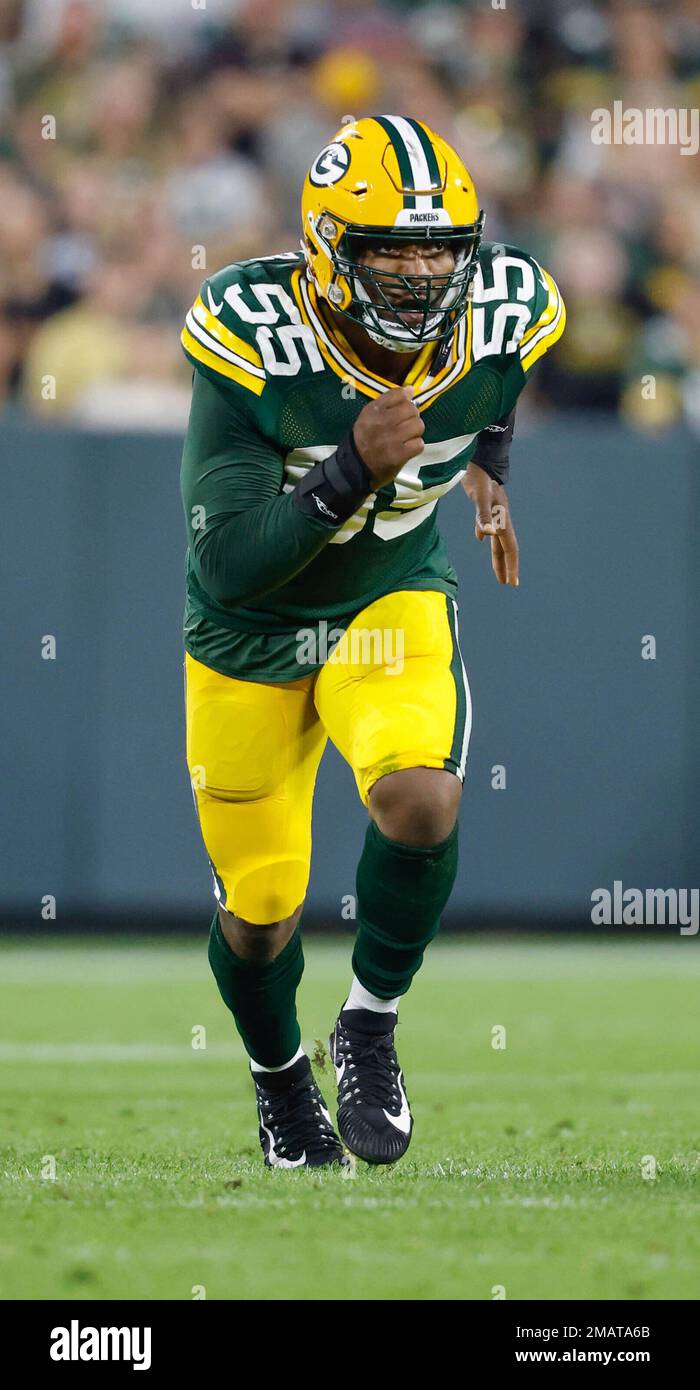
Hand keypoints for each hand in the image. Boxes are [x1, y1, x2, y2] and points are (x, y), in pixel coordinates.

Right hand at [352, 386, 424, 487]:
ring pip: (418, 426)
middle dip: (412, 417)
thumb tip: (410, 389)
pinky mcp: (398, 456)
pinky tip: (406, 448)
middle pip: (412, 409)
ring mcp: (391, 440)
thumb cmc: (365, 439)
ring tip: (406, 437)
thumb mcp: (369, 416)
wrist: (356, 467)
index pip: (399, 394)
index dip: (405, 400)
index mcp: (373, 410)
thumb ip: (389, 401)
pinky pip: (419, 444)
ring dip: (415, 432)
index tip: (402, 408)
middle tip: (405, 425)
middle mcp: (381, 423)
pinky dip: (415, 446)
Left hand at [462, 461, 518, 586]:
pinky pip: (488, 526)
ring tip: (497, 569)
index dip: (511, 565)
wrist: (479, 458)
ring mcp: (494, 512)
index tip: (512, 582)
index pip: (510, 547)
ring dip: (498, 555)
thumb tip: (487, 536)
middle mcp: (501, 518)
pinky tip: (481, 538)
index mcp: (502, 519)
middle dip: (507, 566)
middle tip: (507, 583)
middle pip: (506, 546)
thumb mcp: (479, 497)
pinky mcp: (485, 505)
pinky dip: (485, 535)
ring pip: (497, 539)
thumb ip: (482, 516)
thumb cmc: (479, 477)